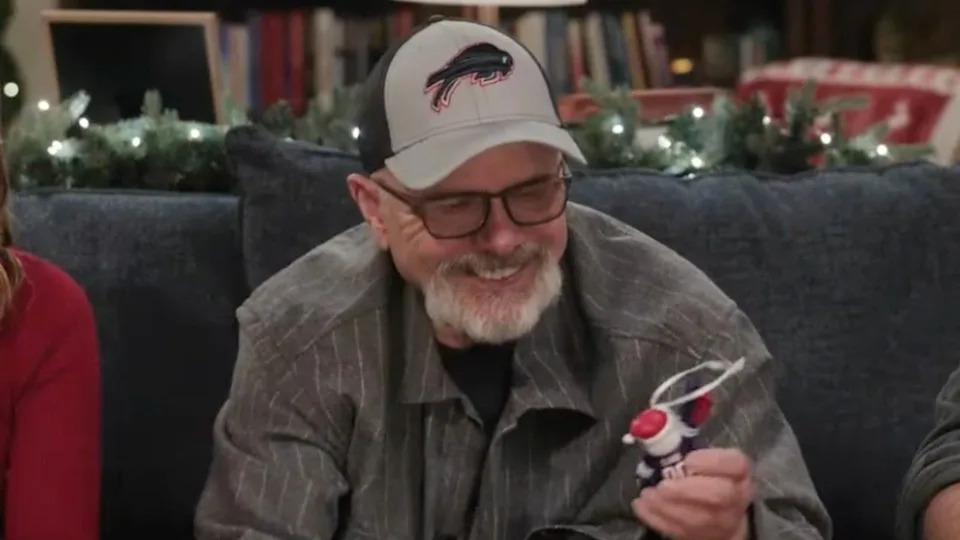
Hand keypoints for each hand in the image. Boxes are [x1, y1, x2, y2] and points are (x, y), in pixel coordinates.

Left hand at [631, 448, 752, 539]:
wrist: (721, 514)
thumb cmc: (707, 477)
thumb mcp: (705, 458)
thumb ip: (687, 448)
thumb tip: (653, 430)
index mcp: (738, 472)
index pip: (735, 464)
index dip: (710, 462)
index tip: (688, 460)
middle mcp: (736, 497)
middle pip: (719, 495)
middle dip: (685, 490)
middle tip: (662, 486)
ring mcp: (723, 522)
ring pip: (698, 519)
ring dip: (666, 507)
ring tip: (646, 495)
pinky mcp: (703, 536)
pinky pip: (681, 532)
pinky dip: (657, 519)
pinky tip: (641, 506)